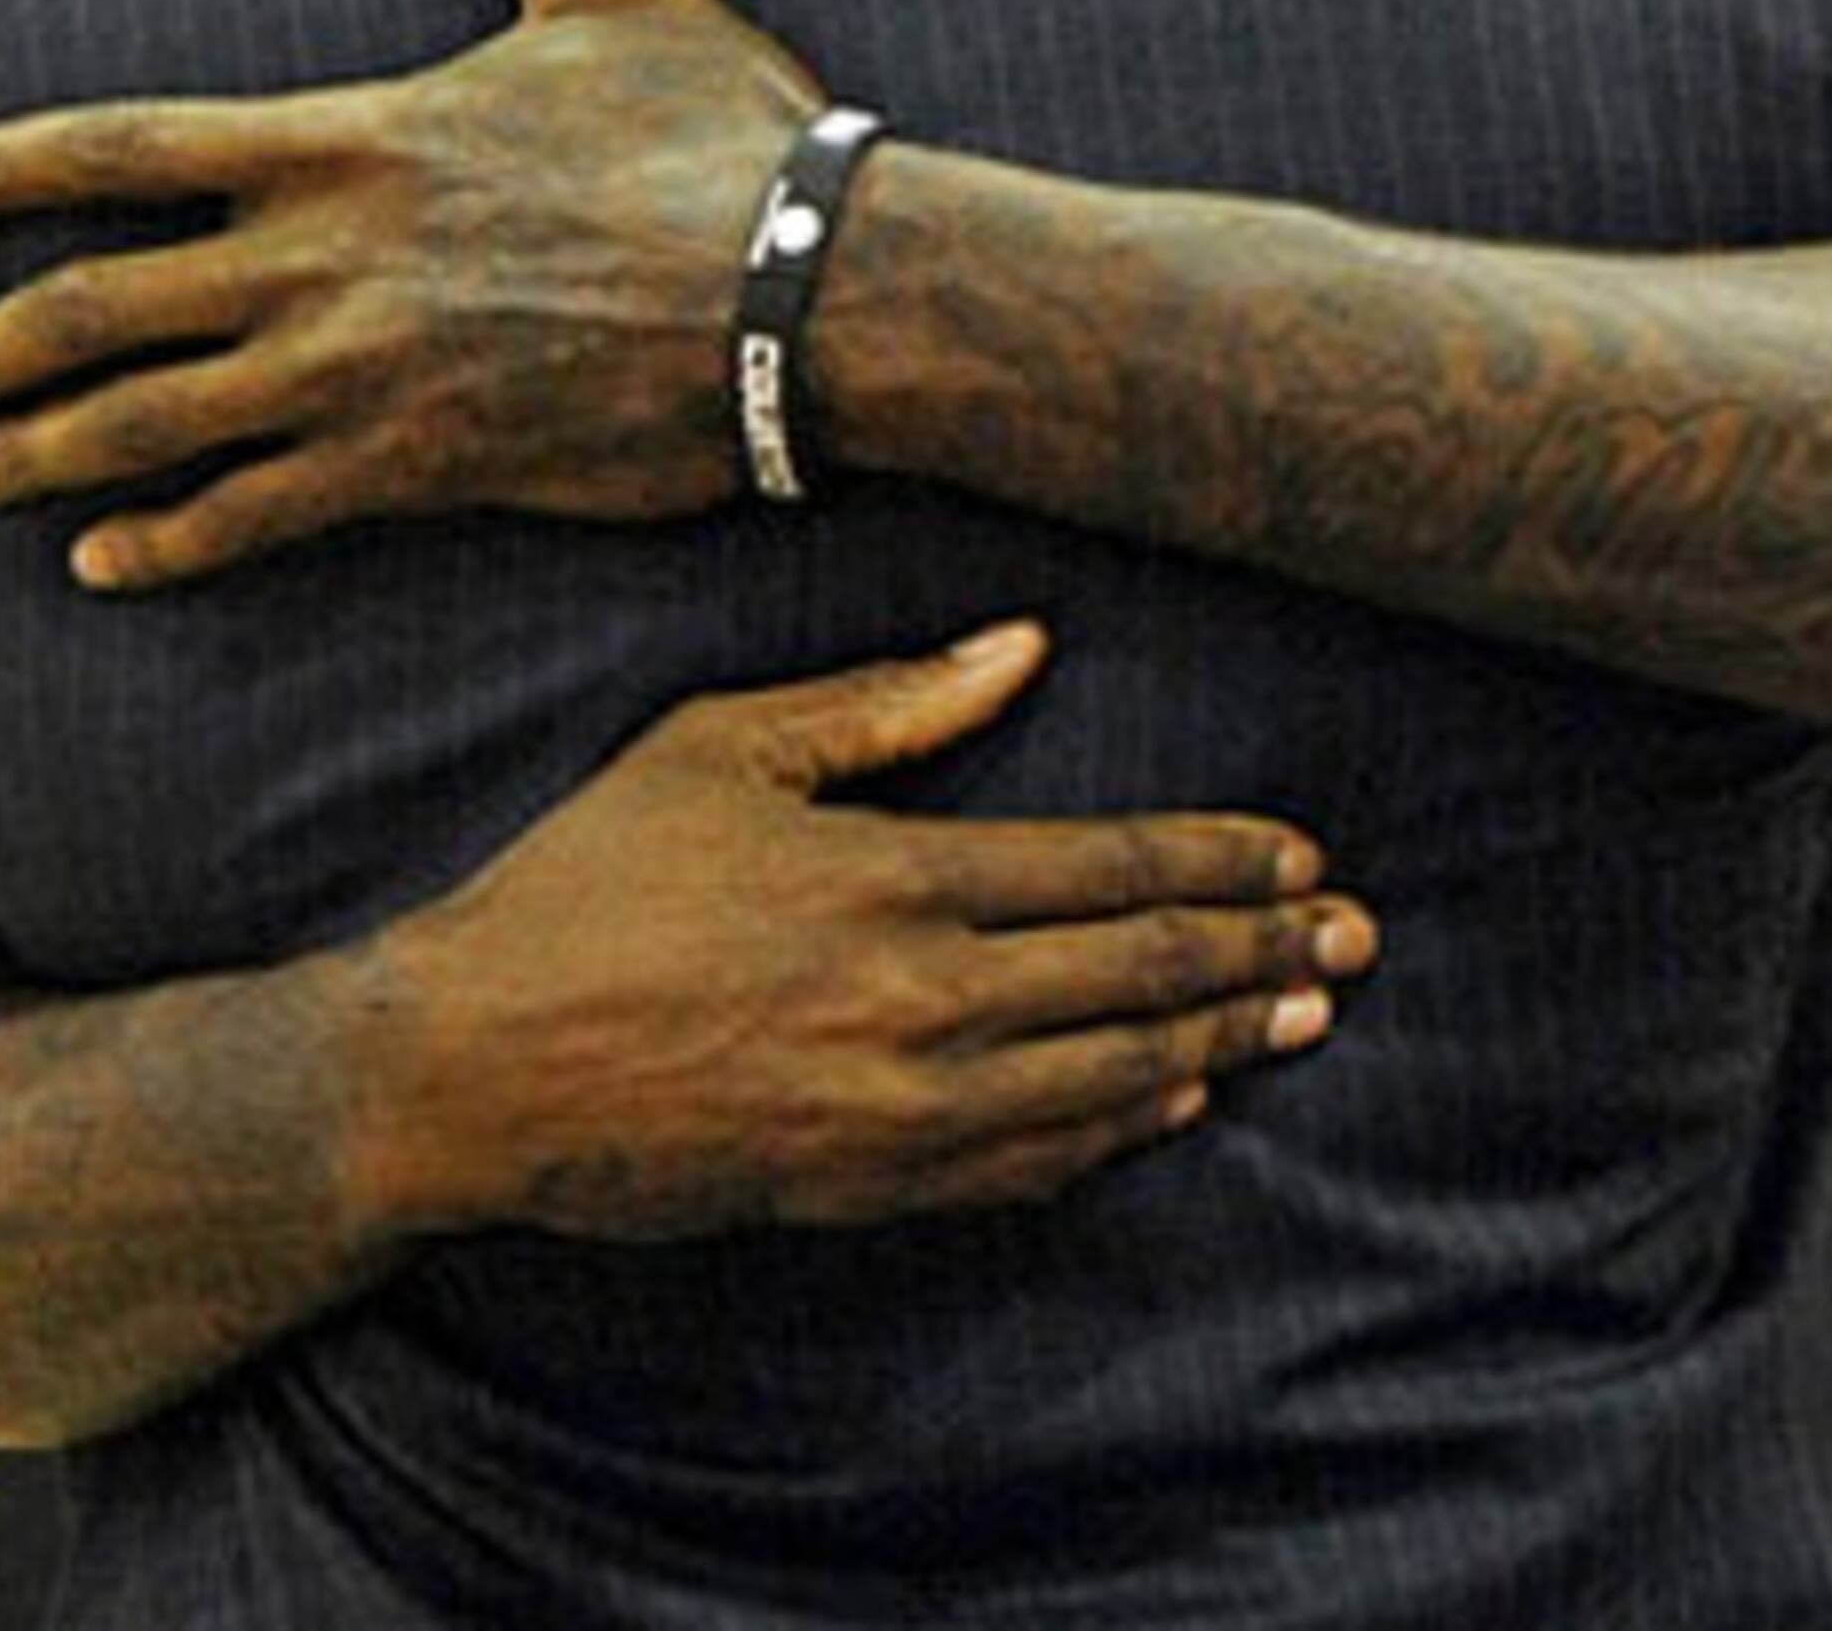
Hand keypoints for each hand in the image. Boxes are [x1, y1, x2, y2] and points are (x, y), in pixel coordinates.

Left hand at [0, 0, 828, 585]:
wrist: (809, 289)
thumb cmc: (718, 127)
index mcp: (351, 135)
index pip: (127, 148)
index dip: (7, 168)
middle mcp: (326, 259)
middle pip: (97, 308)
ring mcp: (361, 373)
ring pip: (149, 425)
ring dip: (40, 456)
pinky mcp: (418, 466)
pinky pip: (253, 516)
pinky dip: (166, 542)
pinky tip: (108, 562)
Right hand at [349, 622, 1380, 1238]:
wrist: (472, 1067)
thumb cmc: (585, 882)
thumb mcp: (721, 748)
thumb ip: (887, 704)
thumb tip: (1024, 645)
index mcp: (894, 879)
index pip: (1108, 869)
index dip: (1219, 859)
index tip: (1298, 849)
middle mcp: (920, 1004)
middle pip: (1138, 976)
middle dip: (1261, 950)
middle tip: (1359, 937)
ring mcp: (897, 1113)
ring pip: (1106, 1078)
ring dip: (1218, 1043)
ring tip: (1302, 1013)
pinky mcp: (861, 1186)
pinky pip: (1028, 1165)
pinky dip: (1116, 1129)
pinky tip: (1170, 1101)